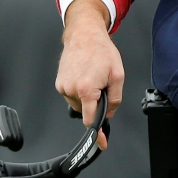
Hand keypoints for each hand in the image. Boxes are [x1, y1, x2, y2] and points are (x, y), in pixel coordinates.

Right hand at [55, 0, 123, 128]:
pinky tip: (85, 75)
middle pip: (86, 110)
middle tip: (102, 84)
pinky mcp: (59, 83)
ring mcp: (63, 87)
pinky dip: (80, 91)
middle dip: (95, 103)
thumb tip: (109, 113)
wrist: (84, 35)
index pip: (90, 119)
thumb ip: (114, 99)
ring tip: (93, 76)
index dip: (97, 134)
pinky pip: (72, 95)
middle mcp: (71, 90)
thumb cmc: (101, 51)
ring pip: (79, 103)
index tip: (100, 143)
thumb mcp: (117, 75)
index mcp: (86, 89)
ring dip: (87, 96)